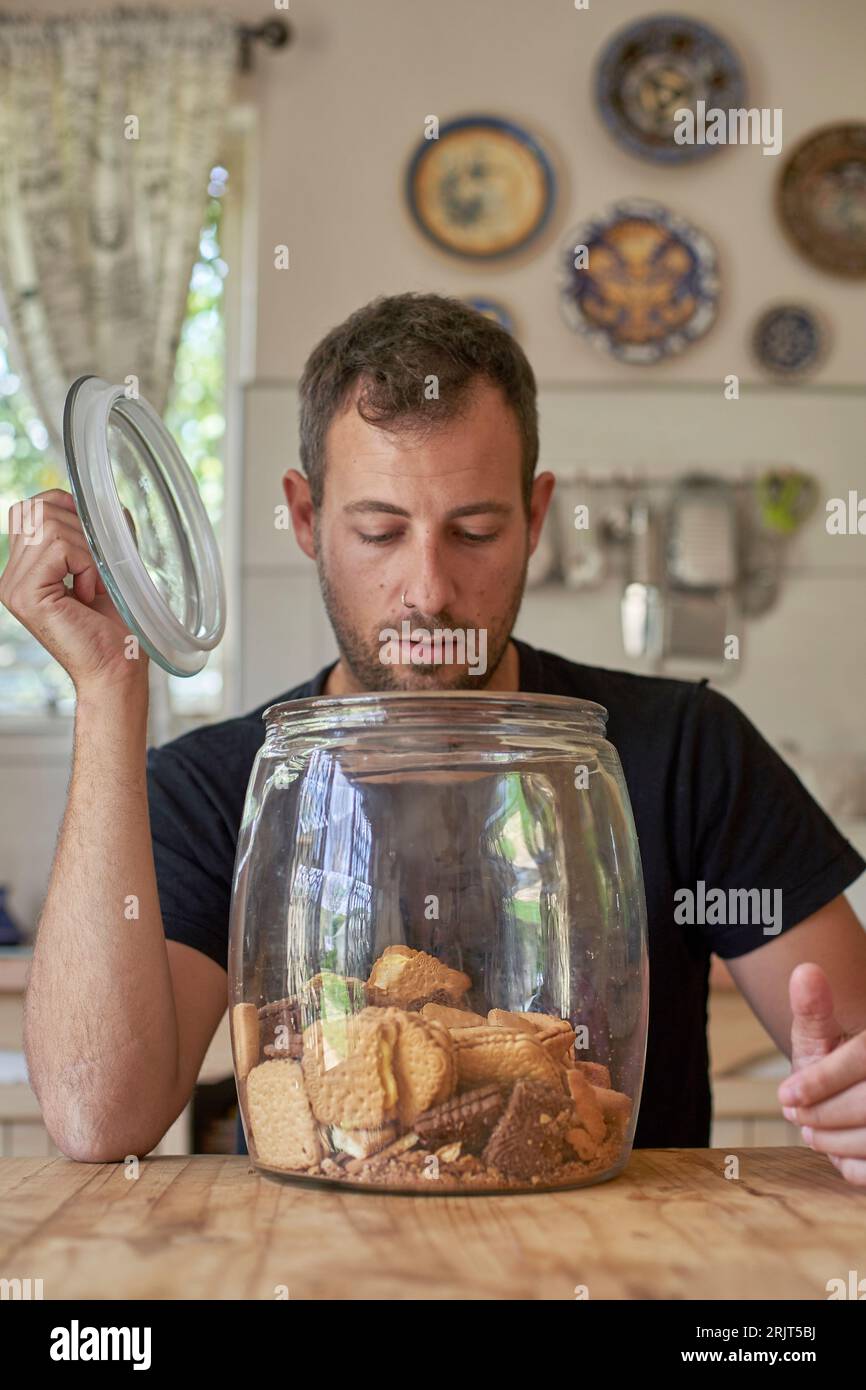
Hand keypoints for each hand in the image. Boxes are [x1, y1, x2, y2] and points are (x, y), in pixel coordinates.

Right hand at [0, 488, 148, 696]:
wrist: (119, 668)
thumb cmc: (118, 626)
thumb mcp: (108, 565)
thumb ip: (97, 532)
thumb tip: (100, 500)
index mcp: (27, 567)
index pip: (35, 506)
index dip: (71, 510)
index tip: (96, 544)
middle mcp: (12, 575)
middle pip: (40, 508)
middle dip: (81, 530)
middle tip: (96, 572)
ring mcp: (14, 585)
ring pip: (50, 525)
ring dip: (87, 551)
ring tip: (93, 585)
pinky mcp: (25, 594)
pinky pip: (58, 546)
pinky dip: (85, 563)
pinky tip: (89, 593)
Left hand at [777, 961, 865, 1185]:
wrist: (856, 1090)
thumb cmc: (837, 1065)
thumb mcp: (823, 1037)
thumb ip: (813, 1010)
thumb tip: (803, 972)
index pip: (862, 1059)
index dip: (822, 1080)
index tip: (784, 1097)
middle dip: (824, 1113)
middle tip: (796, 1117)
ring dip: (836, 1142)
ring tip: (813, 1132)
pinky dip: (855, 1166)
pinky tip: (841, 1153)